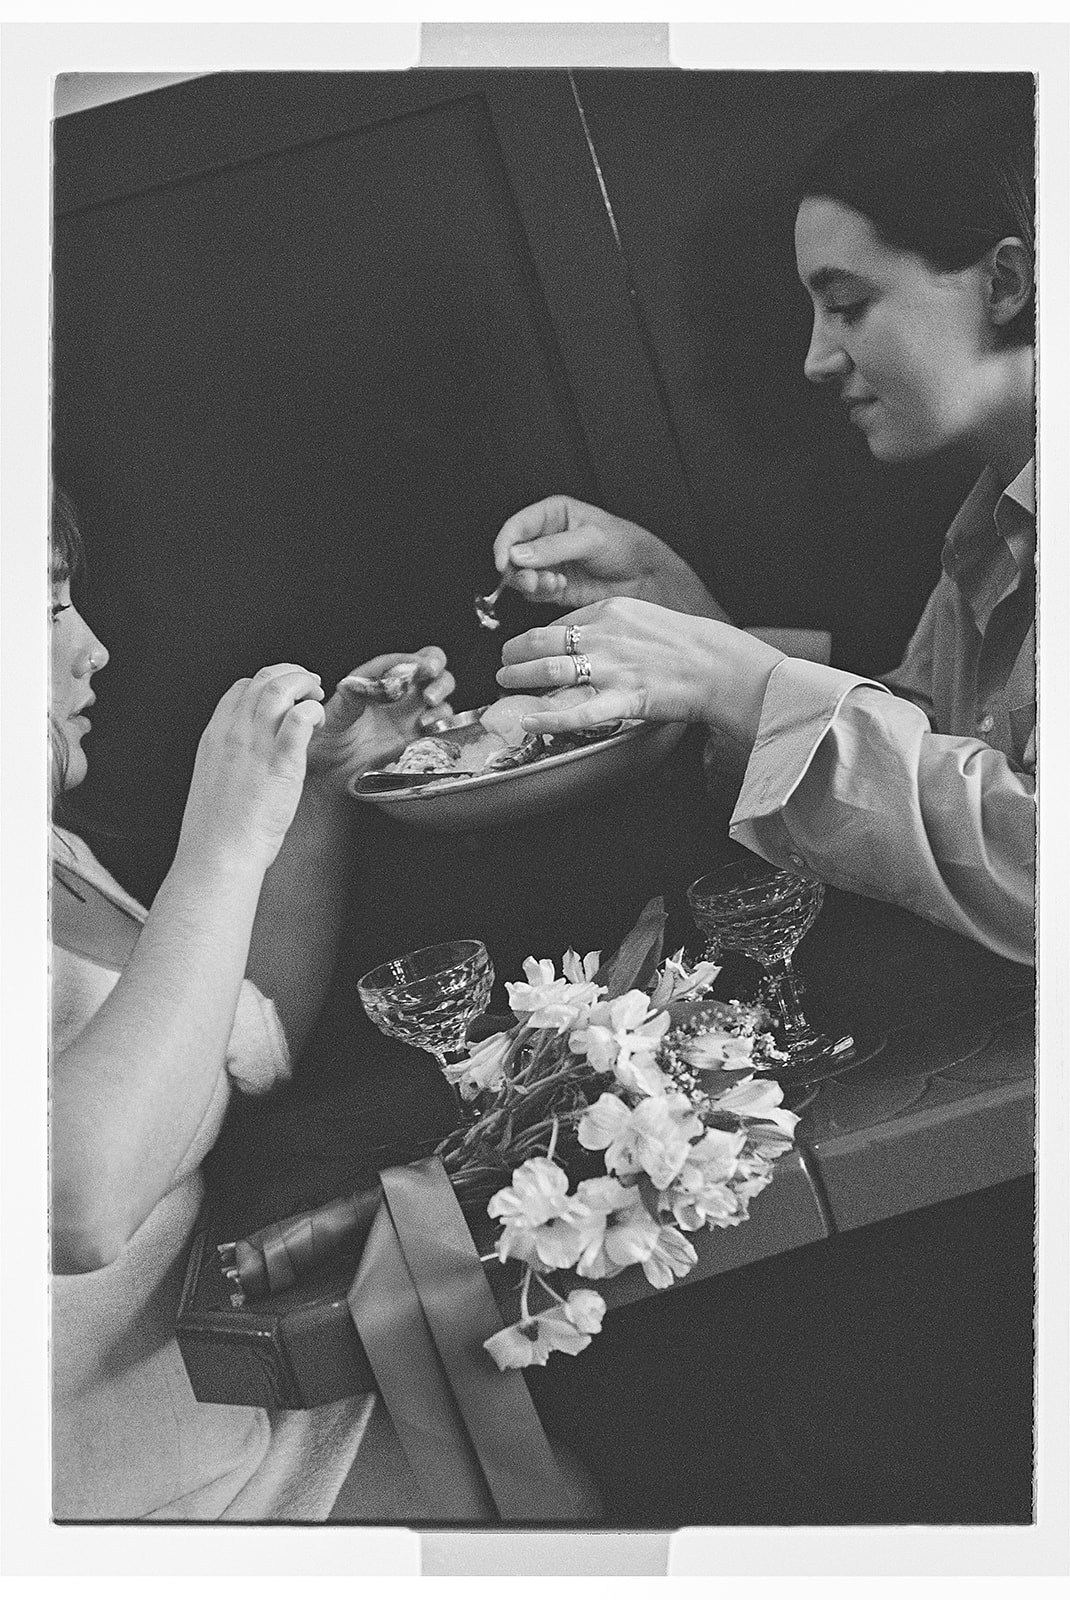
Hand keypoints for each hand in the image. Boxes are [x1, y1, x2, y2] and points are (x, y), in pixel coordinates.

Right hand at [178, 665, 325, 872]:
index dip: (267, 683)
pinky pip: (300, 719)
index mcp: (215, 736)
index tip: (285, 694)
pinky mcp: (282, 763)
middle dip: (291, 673)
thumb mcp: (213, 780)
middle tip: (310, 686)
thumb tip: (248, 754)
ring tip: (317, 695)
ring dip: (305, 683)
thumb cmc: (217, 829)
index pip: (241, 688)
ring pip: (281, 688)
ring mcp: (257, 745)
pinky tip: (318, 719)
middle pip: (263, 679)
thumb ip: (230, 758)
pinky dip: (312, 710)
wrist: (217, 853)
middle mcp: (234, 733)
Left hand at [308, 647, 455, 787]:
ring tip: (429, 703)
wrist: (330, 769)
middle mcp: (401, 696)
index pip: (408, 661)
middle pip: (434, 672)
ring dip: (441, 696)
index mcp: (382, 680)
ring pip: (441, 698)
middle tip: (431, 675)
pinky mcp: (418, 740)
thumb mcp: (335, 710)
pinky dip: (442, 723)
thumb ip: (351, 694)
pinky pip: (441, 728)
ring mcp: (412, 717)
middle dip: (437, 672)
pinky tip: (428, 726)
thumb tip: (357, 683)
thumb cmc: (329, 735)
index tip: (422, 665)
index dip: (418, 659)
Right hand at [493, 495, 726, 618]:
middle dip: (518, 568)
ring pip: (520, 575)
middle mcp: (546, 538)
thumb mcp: (591, 539)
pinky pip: (534, 591)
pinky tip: (559, 588)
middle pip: (513, 553)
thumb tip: (519, 555)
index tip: (504, 563)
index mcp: (553, 514)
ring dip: (530, 582)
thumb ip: (553, 547)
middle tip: (531, 580)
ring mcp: (549, 563)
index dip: (505, 544)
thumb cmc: (624, 546)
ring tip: (551, 583)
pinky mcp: (553, 586)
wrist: (644, 577)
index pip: (516, 526)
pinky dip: (541, 593)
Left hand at [497, 598, 783, 754]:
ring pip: (551, 671)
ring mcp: (612, 668)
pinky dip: (549, 718)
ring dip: (520, 678)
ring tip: (504, 684)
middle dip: (515, 654)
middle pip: (543, 642)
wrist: (719, 665)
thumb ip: (610, 625)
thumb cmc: (687, 643)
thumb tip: (580, 636)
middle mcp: (604, 637)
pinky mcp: (624, 698)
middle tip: (503, 663)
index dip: (533, 638)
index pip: (558, 623)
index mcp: (609, 613)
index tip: (523, 647)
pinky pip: (579, 711)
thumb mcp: (643, 617)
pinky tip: (529, 721)